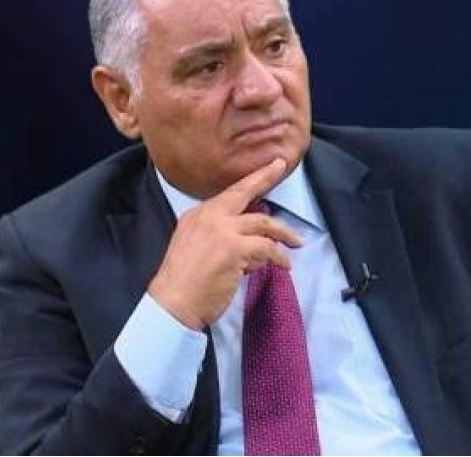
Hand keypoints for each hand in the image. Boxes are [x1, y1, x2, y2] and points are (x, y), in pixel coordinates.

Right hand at [147, 158, 302, 329]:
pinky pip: (268, 248)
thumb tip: (252, 241)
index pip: (229, 193)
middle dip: (266, 176)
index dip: (252, 179)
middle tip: (281, 167)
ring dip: (284, 234)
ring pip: (264, 224)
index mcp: (197, 215)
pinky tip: (284, 265)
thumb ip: (219, 237)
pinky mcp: (236, 249)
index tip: (270, 166)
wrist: (173, 303)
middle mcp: (209, 217)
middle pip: (244, 191)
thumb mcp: (194, 248)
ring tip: (297, 243)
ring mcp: (223, 231)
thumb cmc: (183, 283)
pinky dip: (279, 257)